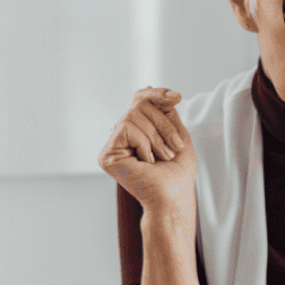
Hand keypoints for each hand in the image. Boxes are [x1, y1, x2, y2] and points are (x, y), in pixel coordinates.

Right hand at [99, 87, 196, 214]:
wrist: (174, 196)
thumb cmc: (178, 172)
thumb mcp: (175, 132)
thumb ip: (163, 110)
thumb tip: (148, 87)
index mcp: (137, 129)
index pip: (140, 99)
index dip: (156, 94)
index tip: (177, 97)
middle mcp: (122, 136)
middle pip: (139, 105)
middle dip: (163, 124)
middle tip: (175, 147)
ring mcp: (113, 145)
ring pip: (133, 115)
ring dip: (156, 137)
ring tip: (163, 157)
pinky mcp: (107, 155)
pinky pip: (126, 128)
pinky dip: (144, 144)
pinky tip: (147, 162)